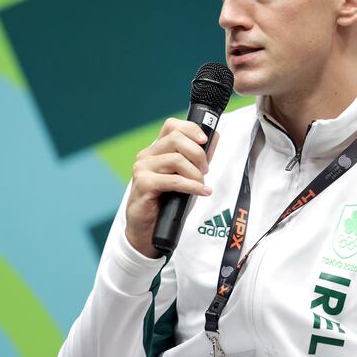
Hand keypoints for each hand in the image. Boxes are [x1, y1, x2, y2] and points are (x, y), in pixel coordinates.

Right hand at [125, 118, 218, 257]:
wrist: (147, 230)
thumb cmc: (167, 203)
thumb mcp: (185, 177)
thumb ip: (196, 159)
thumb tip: (214, 140)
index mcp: (155, 150)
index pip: (171, 126)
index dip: (190, 129)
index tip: (205, 141)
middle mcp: (146, 155)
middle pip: (176, 139)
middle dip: (198, 154)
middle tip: (205, 170)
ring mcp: (142, 169)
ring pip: (176, 159)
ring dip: (195, 173)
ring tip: (201, 185)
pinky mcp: (143, 184)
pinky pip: (173, 180)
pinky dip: (192, 186)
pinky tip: (202, 192)